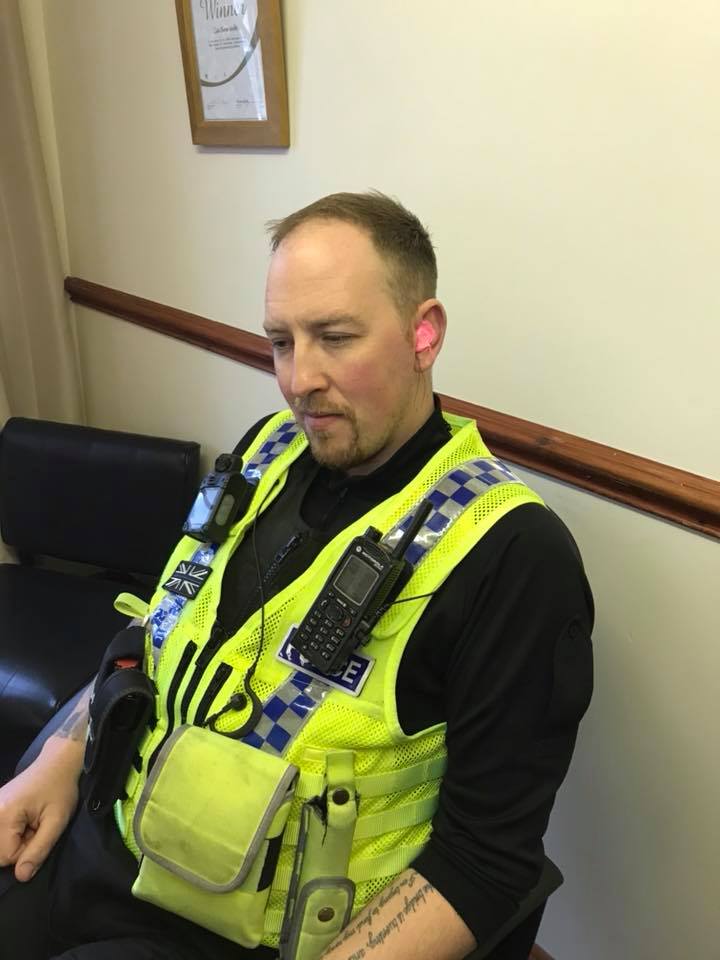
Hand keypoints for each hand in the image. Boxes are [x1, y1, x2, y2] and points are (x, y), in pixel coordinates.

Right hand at [0, 740, 80, 881]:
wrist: (57, 762)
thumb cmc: (60, 789)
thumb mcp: (57, 821)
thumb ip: (39, 850)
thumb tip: (21, 877)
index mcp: (3, 815)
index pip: (6, 857)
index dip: (28, 851)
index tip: (40, 831)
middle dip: (19, 846)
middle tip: (36, 826)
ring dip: (15, 840)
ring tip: (30, 822)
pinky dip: (10, 833)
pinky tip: (23, 820)